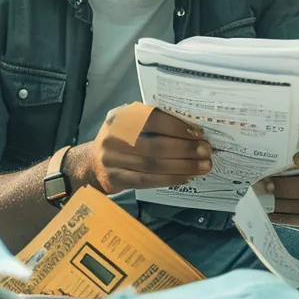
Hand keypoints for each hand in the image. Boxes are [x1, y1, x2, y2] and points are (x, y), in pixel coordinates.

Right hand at [66, 103, 212, 193]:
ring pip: (153, 166)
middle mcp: (113, 137)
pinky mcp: (115, 179)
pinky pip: (147, 181)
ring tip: (202, 166)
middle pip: (155, 145)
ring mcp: (111, 160)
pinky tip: (186, 177)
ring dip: (182, 166)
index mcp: (120, 117)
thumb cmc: (122, 140)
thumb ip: (154, 122)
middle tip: (206, 151)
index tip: (198, 133)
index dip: (177, 127)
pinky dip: (170, 179)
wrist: (92, 163)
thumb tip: (192, 129)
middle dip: (185, 149)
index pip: (152, 119)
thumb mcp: (130, 123)